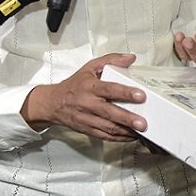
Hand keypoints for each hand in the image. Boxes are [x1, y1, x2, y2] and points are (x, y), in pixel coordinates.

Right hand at [21, 53, 149, 140]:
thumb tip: (129, 58)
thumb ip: (111, 60)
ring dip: (126, 131)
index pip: (109, 90)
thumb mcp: (90, 67)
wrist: (53, 103)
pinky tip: (131, 136)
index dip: (125, 93)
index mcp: (89, 87)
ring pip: (108, 127)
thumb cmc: (74, 85)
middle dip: (127, 119)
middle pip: (109, 112)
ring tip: (140, 131)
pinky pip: (105, 136)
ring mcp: (87, 119)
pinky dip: (119, 138)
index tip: (140, 96)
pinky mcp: (87, 130)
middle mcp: (87, 104)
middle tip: (142, 123)